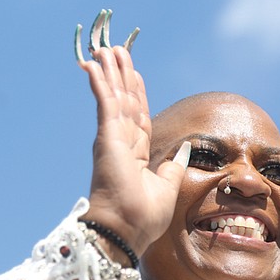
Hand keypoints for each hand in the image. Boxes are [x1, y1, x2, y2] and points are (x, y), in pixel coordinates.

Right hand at [76, 13, 189, 257]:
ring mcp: (112, 138)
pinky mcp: (107, 137)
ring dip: (110, 71)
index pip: (138, 116)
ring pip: (114, 96)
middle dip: (122, 75)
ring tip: (105, 49)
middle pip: (125, 100)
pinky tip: (95, 66)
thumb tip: (184, 147)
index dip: (136, 93)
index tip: (134, 73)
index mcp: (137, 153)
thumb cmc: (143, 216)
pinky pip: (105, 103)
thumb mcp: (168, 186)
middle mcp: (122, 142)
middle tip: (116, 50)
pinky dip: (100, 83)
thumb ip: (174, 164)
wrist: (125, 230)